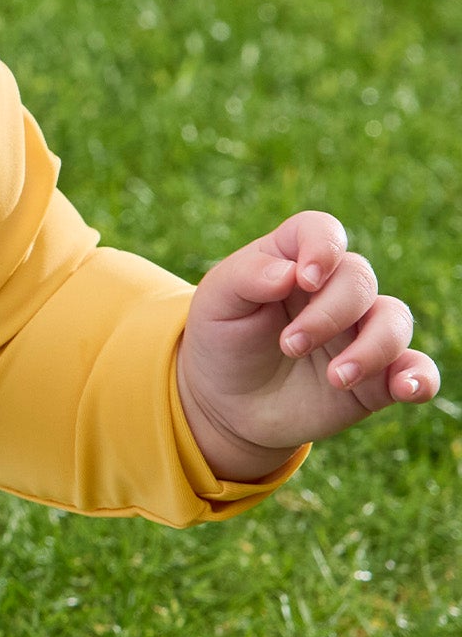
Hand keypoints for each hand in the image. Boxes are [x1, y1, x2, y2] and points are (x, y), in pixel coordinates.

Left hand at [176, 210, 438, 482]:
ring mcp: (359, 332)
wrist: (226, 403)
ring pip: (394, 320)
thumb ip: (247, 277)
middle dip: (329, 313)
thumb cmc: (223, 340)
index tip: (304, 279)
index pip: (323, 233)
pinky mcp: (376, 376)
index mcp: (296, 259)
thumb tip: (290, 273)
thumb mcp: (216, 303)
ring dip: (372, 347)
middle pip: (359, 279)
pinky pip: (416, 369)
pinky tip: (407, 388)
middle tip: (289, 346)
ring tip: (336, 378)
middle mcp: (335, 290)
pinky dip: (420, 377)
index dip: (323, 248)